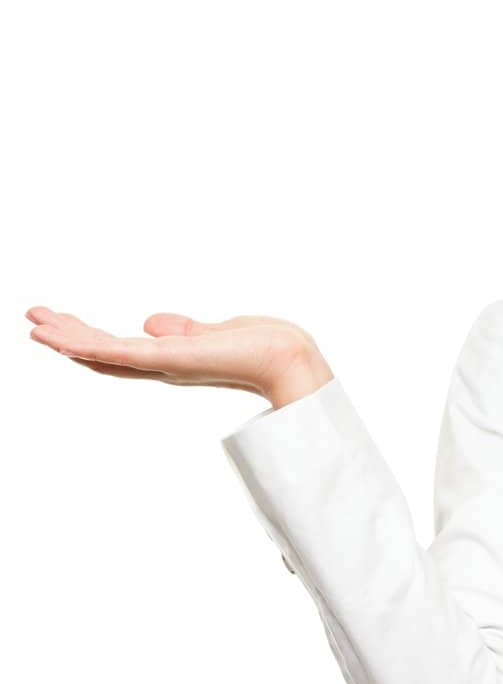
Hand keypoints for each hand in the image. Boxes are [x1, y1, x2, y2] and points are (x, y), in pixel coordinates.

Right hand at [25, 306, 332, 408]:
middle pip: (104, 352)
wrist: (288, 357)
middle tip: (32, 319)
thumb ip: (183, 329)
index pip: (121, 349)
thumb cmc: (264, 346)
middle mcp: (165, 364)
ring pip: (105, 354)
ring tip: (35, 325)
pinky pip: (124, 355)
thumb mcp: (215, 331)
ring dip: (68, 340)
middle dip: (68, 336)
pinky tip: (68, 341)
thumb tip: (151, 321)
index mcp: (174, 356)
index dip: (89, 338)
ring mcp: (166, 363)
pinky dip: (94, 349)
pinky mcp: (172, 359)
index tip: (60, 323)